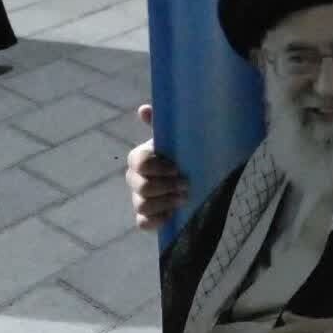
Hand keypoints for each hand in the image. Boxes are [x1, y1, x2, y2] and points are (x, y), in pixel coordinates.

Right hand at [125, 105, 188, 229]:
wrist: (197, 175)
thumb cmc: (185, 152)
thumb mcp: (177, 136)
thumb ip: (161, 122)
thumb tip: (143, 109)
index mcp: (140, 157)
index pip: (138, 163)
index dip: (157, 168)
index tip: (177, 167)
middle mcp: (135, 179)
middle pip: (141, 187)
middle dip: (167, 186)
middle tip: (187, 183)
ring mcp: (139, 199)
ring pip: (142, 205)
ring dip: (167, 202)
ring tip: (185, 197)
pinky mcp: (146, 217)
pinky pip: (143, 223)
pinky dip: (158, 220)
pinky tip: (174, 213)